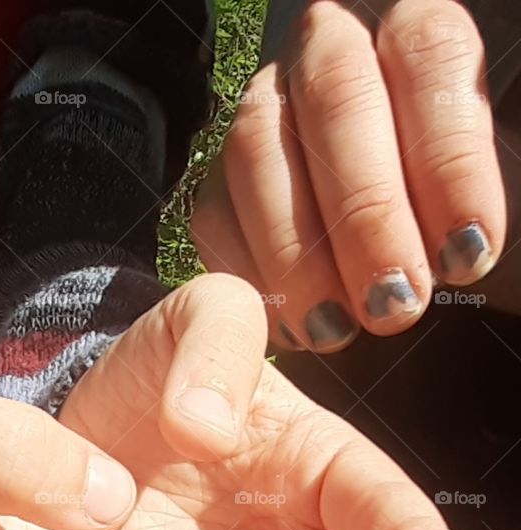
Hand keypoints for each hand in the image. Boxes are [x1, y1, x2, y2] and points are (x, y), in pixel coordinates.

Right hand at [192, 0, 506, 350]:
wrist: (390, 260)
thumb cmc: (449, 231)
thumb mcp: (481, 211)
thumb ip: (477, 218)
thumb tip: (465, 253)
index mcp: (413, 32)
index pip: (429, 57)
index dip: (449, 162)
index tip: (466, 256)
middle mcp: (326, 51)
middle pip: (335, 99)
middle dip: (366, 215)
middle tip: (394, 303)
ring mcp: (261, 112)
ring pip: (256, 155)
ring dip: (296, 255)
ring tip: (336, 330)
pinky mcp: (218, 181)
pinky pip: (215, 219)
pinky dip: (251, 278)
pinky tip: (294, 331)